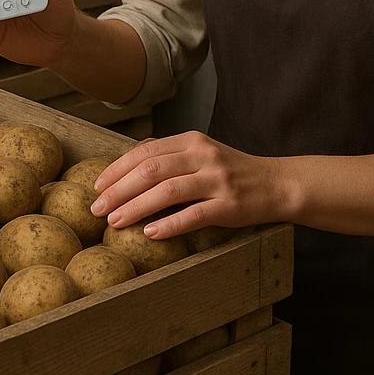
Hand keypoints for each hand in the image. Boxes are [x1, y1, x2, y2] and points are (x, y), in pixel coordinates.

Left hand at [89, 131, 282, 239]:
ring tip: (115, 222)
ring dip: (137, 207)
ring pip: (168, 191)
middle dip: (119, 189)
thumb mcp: (201, 153)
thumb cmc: (230, 171)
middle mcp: (203, 156)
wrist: (276, 184)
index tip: (97, 186)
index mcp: (191, 141)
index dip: (118, 169)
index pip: (145, 151)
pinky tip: (151, 233)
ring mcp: (217, 180)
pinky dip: (170, 224)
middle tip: (97, 208)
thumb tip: (127, 164)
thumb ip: (170, 155)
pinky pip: (194, 215)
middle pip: (152, 170)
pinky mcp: (229, 206)